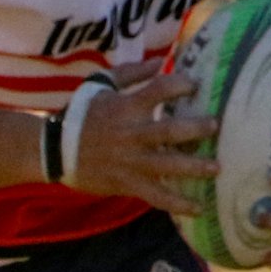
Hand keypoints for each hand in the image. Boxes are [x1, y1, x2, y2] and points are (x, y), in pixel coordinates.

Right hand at [70, 70, 219, 215]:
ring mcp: (131, 161)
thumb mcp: (99, 85)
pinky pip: (157, 196)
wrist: (54, 149)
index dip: (180, 85)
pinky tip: (199, 208)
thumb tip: (159, 63)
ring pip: (168, 165)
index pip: (159, 90)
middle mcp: (131, 133)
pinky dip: (178, 204)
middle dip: (196, 128)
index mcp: (126, 107)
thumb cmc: (80, 114)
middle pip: (171, 130)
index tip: (195, 85)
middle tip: (215, 126)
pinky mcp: (128, 183)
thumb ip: (131, 73)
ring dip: (194, 167)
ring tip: (216, 168)